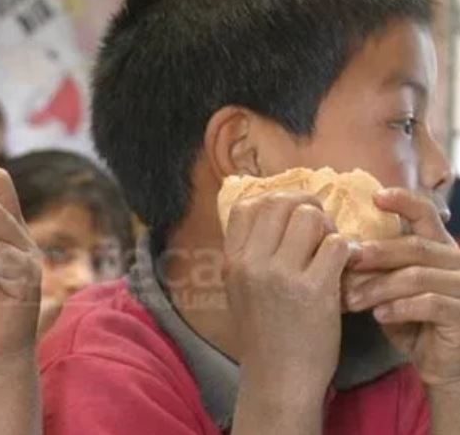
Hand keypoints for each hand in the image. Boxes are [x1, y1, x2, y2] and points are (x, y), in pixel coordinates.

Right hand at [224, 192, 350, 393]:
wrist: (278, 377)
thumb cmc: (262, 334)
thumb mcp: (239, 289)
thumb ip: (249, 254)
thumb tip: (271, 213)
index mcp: (232, 261)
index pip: (248, 205)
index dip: (275, 200)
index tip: (291, 214)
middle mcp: (252, 263)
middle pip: (280, 203)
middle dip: (307, 205)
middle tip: (319, 224)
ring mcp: (283, 275)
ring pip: (310, 217)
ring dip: (328, 227)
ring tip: (331, 247)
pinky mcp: (315, 290)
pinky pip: (336, 245)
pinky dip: (346, 250)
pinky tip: (345, 264)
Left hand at [345, 188, 459, 387]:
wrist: (440, 362)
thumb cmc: (410, 321)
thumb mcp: (389, 289)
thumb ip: (374, 269)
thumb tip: (332, 250)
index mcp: (439, 248)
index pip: (427, 215)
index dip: (404, 201)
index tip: (376, 196)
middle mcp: (456, 262)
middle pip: (415, 246)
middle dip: (375, 254)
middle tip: (344, 262)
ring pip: (418, 276)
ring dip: (378, 287)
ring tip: (350, 300)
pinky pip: (430, 304)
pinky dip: (400, 308)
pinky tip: (379, 316)